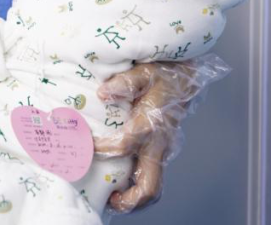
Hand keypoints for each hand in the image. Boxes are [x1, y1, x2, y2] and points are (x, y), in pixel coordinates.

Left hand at [92, 55, 230, 213]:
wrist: (186, 78)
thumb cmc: (162, 74)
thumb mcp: (144, 72)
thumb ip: (125, 82)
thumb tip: (103, 93)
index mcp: (152, 124)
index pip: (125, 145)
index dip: (102, 148)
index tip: (84, 144)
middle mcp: (159, 144)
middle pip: (150, 186)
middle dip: (129, 199)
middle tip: (108, 198)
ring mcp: (163, 151)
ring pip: (153, 187)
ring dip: (133, 198)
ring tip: (111, 197)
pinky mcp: (161, 153)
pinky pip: (151, 177)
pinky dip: (136, 186)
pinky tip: (119, 182)